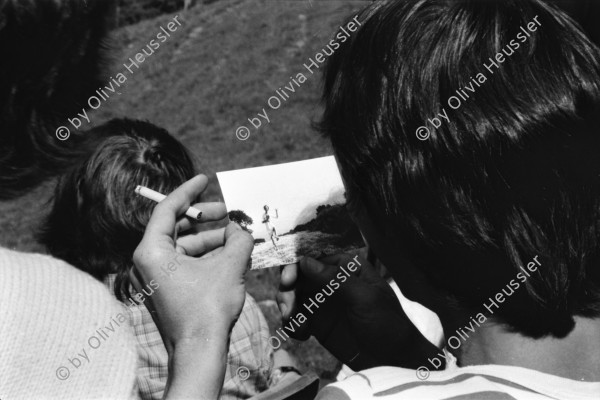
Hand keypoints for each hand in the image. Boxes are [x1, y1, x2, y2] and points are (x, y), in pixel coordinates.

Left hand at [130, 175, 253, 398]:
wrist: (199, 350)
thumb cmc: (208, 308)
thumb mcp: (230, 266)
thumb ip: (238, 239)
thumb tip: (241, 228)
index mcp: (152, 251)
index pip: (167, 210)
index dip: (188, 191)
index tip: (204, 179)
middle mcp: (149, 262)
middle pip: (177, 227)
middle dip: (205, 218)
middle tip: (228, 212)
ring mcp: (157, 277)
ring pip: (185, 246)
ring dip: (211, 239)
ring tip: (237, 237)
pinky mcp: (167, 289)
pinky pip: (186, 263)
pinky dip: (207, 256)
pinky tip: (230, 254)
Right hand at [277, 251, 438, 370]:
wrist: (392, 360)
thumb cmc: (386, 323)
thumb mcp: (364, 298)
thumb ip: (335, 279)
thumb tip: (305, 260)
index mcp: (345, 267)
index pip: (315, 256)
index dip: (296, 264)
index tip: (288, 280)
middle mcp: (330, 280)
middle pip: (297, 275)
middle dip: (287, 289)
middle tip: (288, 308)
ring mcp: (322, 301)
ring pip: (292, 295)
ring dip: (287, 307)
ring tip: (293, 323)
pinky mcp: (317, 322)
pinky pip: (295, 318)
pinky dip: (292, 324)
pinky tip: (302, 335)